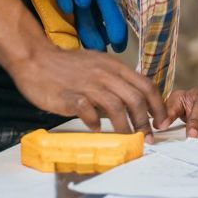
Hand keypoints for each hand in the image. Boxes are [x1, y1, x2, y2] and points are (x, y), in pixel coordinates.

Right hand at [9, 45, 167, 137]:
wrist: (36, 58)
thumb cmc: (67, 65)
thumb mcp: (98, 65)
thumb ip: (115, 80)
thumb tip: (133, 102)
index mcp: (115, 66)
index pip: (146, 85)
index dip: (158, 105)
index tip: (161, 121)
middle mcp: (105, 74)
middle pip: (135, 98)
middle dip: (145, 121)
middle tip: (148, 137)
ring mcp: (88, 84)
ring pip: (116, 106)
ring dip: (126, 126)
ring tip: (129, 139)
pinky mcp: (69, 96)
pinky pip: (87, 110)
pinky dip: (95, 122)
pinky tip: (97, 129)